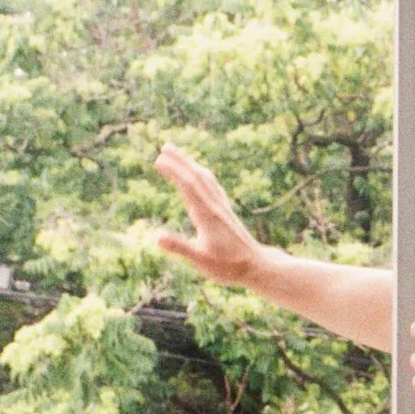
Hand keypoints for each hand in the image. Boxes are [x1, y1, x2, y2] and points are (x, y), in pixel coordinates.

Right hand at [154, 144, 264, 285]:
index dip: (174, 172)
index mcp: (207, 216)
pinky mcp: (226, 211)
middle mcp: (215, 207)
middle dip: (180, 160)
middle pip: (196, 177)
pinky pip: (213, 186)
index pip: (188, 187)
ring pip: (206, 179)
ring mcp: (222, 207)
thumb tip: (157, 238)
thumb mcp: (201, 261)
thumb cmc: (228, 267)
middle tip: (164, 146)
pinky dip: (202, 174)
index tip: (159, 159)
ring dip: (190, 164)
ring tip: (177, 154)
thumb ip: (180, 248)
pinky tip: (201, 174)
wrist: (257, 266)